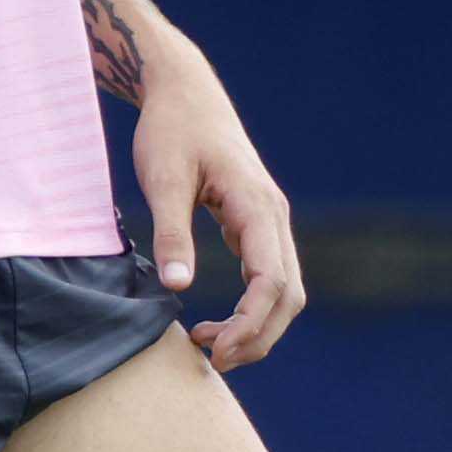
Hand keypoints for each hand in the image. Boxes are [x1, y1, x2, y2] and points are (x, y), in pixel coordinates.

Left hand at [131, 40, 306, 370]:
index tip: (215, 349)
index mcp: (256, 206)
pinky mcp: (256, 222)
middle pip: (288, 295)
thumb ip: (171, 235)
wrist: (183, 91)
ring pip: (285, 290)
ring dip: (258, 326)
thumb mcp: (163, 179)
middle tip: (214, 361)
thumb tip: (178, 288)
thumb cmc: (170, 130)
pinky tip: (220, 321)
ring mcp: (270, 220)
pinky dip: (253, 307)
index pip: (271, 281)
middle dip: (259, 336)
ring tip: (213, 347)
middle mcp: (274, 216)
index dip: (249, 324)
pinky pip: (269, 276)